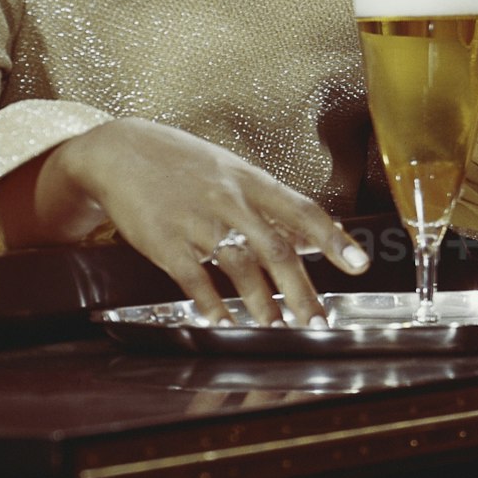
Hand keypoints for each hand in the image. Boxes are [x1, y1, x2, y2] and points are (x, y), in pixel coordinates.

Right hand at [26, 118, 364, 323]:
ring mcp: (196, 221)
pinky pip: (194, 278)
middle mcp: (228, 199)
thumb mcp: (230, 170)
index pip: (302, 210)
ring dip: (262, 302)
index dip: (333, 238)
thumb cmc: (180, 162)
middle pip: (275, 248)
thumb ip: (269, 203)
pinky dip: (212, 303)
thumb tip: (312, 235)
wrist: (119, 151)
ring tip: (276, 326)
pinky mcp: (164, 241)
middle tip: (317, 320)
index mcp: (250, 181)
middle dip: (301, 289)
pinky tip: (223, 321)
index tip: (358, 264)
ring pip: (239, 266)